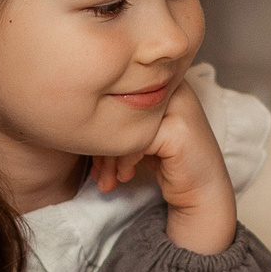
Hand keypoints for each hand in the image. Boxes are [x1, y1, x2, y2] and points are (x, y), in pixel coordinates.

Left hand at [93, 79, 237, 253]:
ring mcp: (178, 105)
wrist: (200, 190)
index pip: (115, 93)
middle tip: (97, 172)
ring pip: (126, 123)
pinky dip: (126, 159)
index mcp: (157, 81)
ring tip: (107, 178)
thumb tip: (69, 121)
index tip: (93, 158)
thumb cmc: (164, 162)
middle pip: (118, 105)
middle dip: (100, 143)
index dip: (98, 125)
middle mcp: (170, 86)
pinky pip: (138, 139)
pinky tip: (126, 175)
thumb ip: (113, 119)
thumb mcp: (134, 135)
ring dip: (110, 155)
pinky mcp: (179, 129)